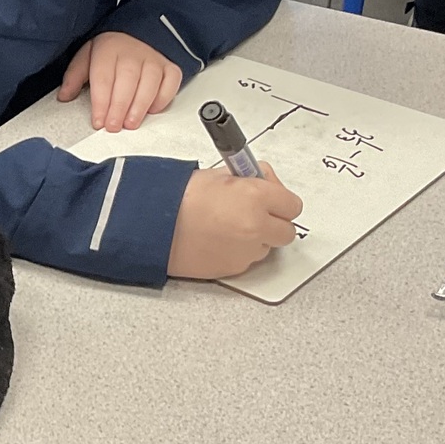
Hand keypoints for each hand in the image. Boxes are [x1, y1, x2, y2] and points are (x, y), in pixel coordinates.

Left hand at [58, 32, 182, 131]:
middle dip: (120, 106)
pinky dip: (163, 98)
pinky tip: (151, 111)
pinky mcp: (169, 67)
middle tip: (113, 127)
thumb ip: (74, 76)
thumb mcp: (86, 57)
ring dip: (140, 106)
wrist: (135, 34)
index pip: (104, 77)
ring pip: (150, 82)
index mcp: (108, 49)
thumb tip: (64, 96)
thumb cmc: (108, 52)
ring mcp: (153, 59)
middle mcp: (133, 52)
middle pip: (127, 80)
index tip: (98, 122)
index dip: (101, 102)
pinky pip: (170, 83)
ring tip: (130, 124)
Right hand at [168, 164, 303, 279]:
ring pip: (268, 247)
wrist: (151, 225)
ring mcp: (247, 251)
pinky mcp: (234, 268)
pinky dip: (239, 251)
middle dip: (275, 223)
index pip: (293, 204)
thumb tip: (264, 183)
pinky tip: (219, 240)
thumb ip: (250, 180)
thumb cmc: (177, 198)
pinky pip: (248, 260)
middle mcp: (257, 226)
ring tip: (229, 227)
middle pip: (287, 232)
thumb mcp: (219, 175)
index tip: (272, 199)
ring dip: (257, 239)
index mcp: (256, 197)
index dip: (281, 201)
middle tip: (257, 214)